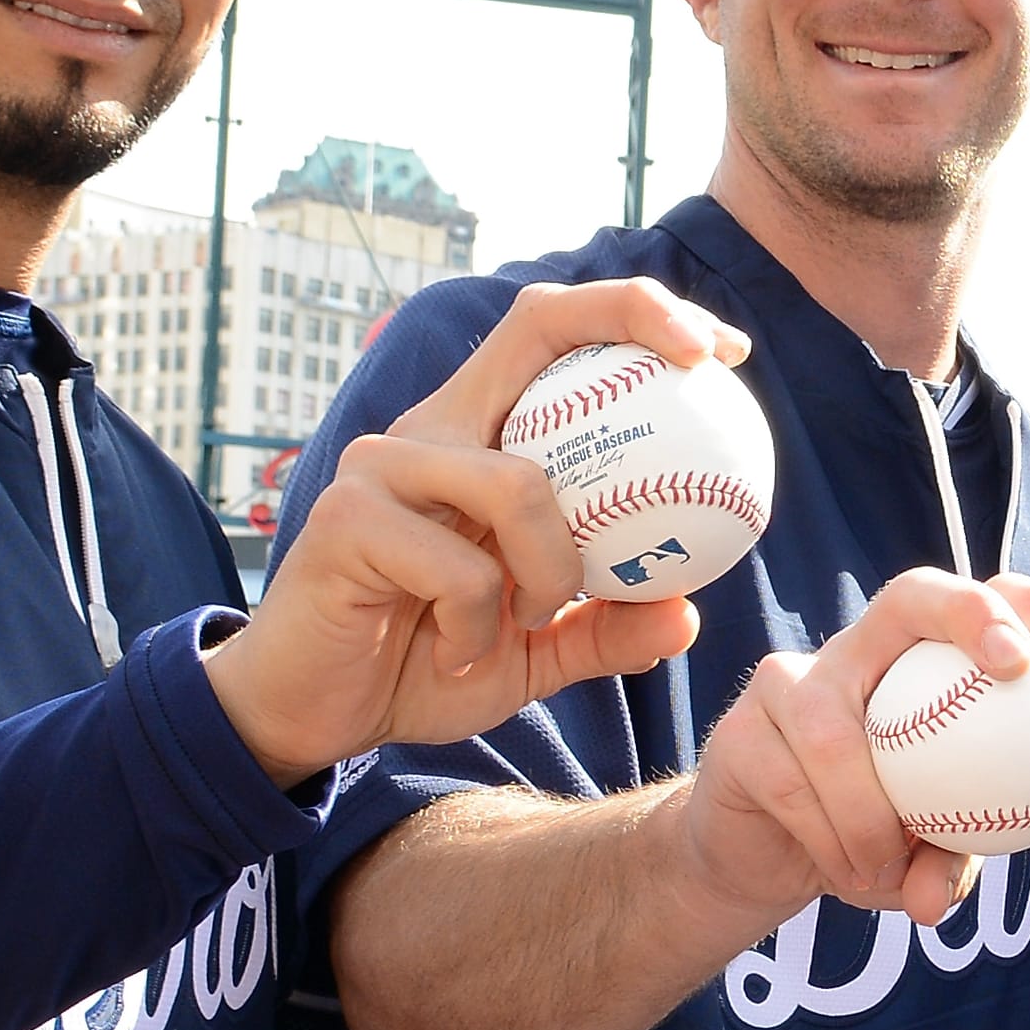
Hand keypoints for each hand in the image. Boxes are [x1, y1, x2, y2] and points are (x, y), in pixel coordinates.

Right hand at [207, 278, 752, 784]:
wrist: (310, 714)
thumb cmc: (420, 664)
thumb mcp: (532, 652)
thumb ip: (600, 627)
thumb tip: (687, 614)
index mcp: (476, 437)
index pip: (553, 335)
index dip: (636, 315)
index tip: (720, 353)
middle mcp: (431, 427)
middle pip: (533, 324)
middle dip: (632, 317)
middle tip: (706, 368)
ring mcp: (383, 464)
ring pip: (520, 484)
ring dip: (555, 567)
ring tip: (532, 618)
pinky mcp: (347, 516)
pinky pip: (463, 570)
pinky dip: (482, 624)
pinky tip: (457, 651)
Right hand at [680, 569, 1029, 931]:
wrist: (761, 863)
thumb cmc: (863, 839)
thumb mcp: (923, 855)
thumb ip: (947, 860)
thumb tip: (935, 896)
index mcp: (917, 665)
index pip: (981, 603)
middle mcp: (856, 653)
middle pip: (910, 593)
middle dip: (967, 613)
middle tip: (1011, 667)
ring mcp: (789, 681)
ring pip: (834, 725)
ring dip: (870, 812)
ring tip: (888, 866)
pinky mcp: (740, 729)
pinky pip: (792, 782)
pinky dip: (830, 838)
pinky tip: (846, 871)